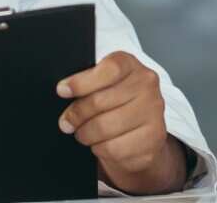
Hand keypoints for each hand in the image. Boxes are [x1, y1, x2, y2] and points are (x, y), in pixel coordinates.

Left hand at [56, 51, 187, 193]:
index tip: (62, 90)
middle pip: (99, 101)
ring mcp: (153, 113)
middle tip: (67, 121)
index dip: (81, 82)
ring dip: (85, 134)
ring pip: (103, 127)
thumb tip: (64, 90)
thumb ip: (87, 82)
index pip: (109, 69)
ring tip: (84, 133)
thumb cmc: (117, 105)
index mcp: (132, 66)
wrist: (142, 135)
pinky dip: (100, 149)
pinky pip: (113, 148)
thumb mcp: (104, 85)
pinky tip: (102, 144)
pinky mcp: (152, 140)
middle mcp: (147, 87)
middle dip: (76, 114)